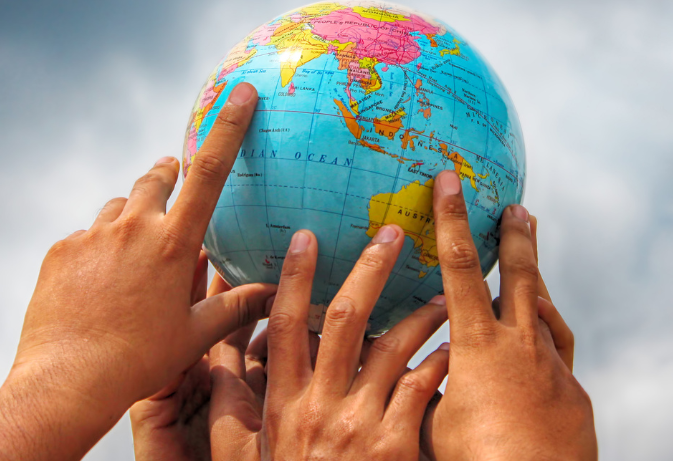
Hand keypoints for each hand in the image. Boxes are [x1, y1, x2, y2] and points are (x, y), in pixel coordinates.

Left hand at [0, 82, 276, 460]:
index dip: (227, 127)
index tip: (238, 93)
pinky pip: (87, 237)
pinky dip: (99, 249)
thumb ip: (236, 305)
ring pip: (119, 207)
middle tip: (174, 181)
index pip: (209, 171)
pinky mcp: (61, 249)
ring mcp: (92, 235)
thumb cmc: (140, 361)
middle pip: (156, 177)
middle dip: (168, 173)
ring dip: (132, 217)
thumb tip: (278, 293)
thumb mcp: (195, 334)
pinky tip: (100, 285)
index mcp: (172, 243)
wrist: (66, 380)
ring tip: (135, 256)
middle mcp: (132, 227)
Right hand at [209, 226, 450, 460]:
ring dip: (420, 314)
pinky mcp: (397, 448)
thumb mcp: (244, 458)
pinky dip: (439, 363)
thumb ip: (233, 408)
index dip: (294, 278)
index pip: (286, 325)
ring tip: (443, 292)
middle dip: (370, 270)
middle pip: (347, 320)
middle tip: (394, 234)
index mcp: (283, 404)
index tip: (306, 237)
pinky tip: (454, 347)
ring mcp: (361, 426)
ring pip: (394, 349)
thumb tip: (218, 357)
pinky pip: (423, 391)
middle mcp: (321, 408)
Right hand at [425, 170, 595, 460]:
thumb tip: (419, 372)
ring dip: (536, 286)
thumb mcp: (434, 425)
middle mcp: (522, 346)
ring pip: (546, 312)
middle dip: (517, 237)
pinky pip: (558, 354)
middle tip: (518, 207)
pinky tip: (540, 343)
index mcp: (479, 346)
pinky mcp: (575, 394)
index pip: (460, 267)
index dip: (451, 219)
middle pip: (522, 275)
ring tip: (531, 269)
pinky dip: (546, 340)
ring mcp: (554, 368)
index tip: (450, 181)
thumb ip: (429, 390)